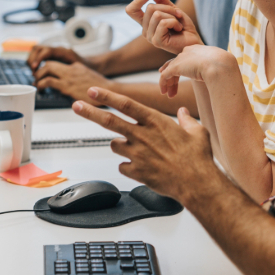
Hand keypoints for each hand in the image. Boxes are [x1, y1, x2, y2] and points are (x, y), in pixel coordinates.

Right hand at [27, 44, 90, 73]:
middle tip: (33, 72)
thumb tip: (56, 80)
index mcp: (63, 52)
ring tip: (34, 72)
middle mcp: (57, 50)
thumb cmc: (87, 68)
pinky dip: (35, 62)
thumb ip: (68, 74)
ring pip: (37, 51)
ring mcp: (54, 52)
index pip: (46, 51)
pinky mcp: (52, 56)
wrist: (93, 64)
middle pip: (37, 48)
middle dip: (32, 59)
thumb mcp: (78, 71)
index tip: (35, 68)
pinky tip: (37, 72)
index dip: (39, 58)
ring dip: (32, 60)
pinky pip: (40, 55)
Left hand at [32, 60, 111, 103]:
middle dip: (39, 70)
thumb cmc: (100, 89)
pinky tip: (42, 89)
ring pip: (47, 69)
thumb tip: (66, 88)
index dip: (46, 67)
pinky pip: (49, 81)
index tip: (42, 74)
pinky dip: (42, 84)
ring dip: (39, 76)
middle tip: (36, 78)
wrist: (111, 91)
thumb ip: (75, 79)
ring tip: (37, 84)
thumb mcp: (87, 78)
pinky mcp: (68, 87)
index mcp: (76, 67)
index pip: (57, 62)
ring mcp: (69, 77)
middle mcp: (71, 69)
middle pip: (49, 63)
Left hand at [72, 87, 215, 201]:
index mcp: (156, 121)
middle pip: (109, 121)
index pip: (126, 104)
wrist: (197, 184)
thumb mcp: (197, 131)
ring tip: (135, 148)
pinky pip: (122, 165)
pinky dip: (128, 165)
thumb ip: (186, 119)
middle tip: (76, 105)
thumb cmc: (198, 158)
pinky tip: (140, 166)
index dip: (107, 96)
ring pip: (115, 145)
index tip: (93, 90)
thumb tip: (183, 112)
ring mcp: (138, 154)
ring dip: (120, 144)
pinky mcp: (137, 171)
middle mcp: (143, 135)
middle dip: (90, 112)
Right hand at [126, 0, 202, 53]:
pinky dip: (174, 22)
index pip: (131, 10)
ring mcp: (150, 37)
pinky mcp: (157, 41)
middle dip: (167, 8)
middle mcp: (145, 30)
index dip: (138, 0)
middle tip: (177, 15)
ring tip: (178, 23)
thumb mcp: (172, 8)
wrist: (193, 41)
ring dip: (172, 16)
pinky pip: (163, 22)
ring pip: (157, 14)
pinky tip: (178, 29)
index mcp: (146, 23)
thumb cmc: (183, 26)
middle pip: (150, 8)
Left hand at [158, 45, 234, 97]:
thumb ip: (212, 71)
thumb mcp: (217, 68)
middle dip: (173, 78)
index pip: (184, 58)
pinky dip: (163, 84)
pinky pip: (165, 75)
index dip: (179, 67)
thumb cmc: (223, 68)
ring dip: (169, 84)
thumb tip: (215, 79)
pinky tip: (164, 92)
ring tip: (169, 95)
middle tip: (173, 91)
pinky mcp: (175, 66)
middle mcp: (188, 52)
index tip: (177, 78)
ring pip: (169, 70)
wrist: (220, 65)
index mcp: (198, 50)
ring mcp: (181, 58)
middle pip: (176, 64)